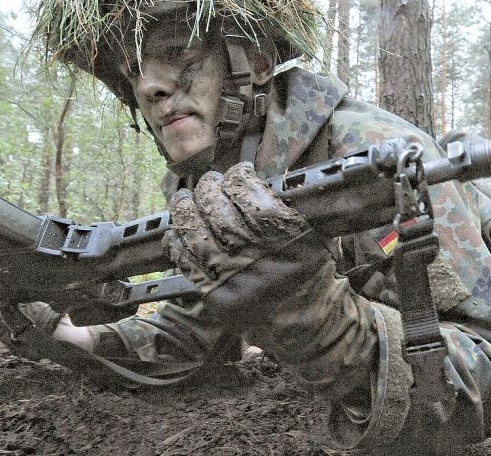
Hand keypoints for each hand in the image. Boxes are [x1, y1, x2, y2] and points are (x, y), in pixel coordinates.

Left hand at [163, 162, 332, 328]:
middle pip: (217, 211)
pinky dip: (177, 240)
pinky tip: (177, 228)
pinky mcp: (213, 294)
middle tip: (211, 181)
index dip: (239, 177)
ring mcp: (232, 278)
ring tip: (184, 198)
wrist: (298, 317)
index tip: (240, 171)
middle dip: (209, 188)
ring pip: (195, 232)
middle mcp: (257, 257)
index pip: (249, 194)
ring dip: (184, 208)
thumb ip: (289, 206)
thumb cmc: (304, 267)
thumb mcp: (314, 234)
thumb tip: (252, 177)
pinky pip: (185, 260)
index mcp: (286, 237)